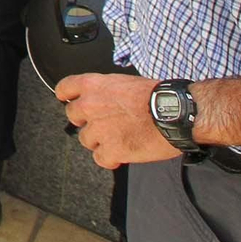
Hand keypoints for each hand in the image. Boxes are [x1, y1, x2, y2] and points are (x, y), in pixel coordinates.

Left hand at [57, 73, 178, 167]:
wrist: (175, 113)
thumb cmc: (158, 96)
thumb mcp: (125, 83)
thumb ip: (107, 92)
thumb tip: (104, 100)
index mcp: (94, 85)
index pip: (65, 88)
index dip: (67, 96)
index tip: (69, 100)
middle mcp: (90, 106)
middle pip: (73, 116)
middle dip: (86, 121)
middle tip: (102, 124)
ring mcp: (99, 129)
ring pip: (86, 140)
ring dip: (99, 141)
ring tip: (118, 139)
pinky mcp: (111, 150)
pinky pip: (100, 158)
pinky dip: (110, 158)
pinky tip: (122, 155)